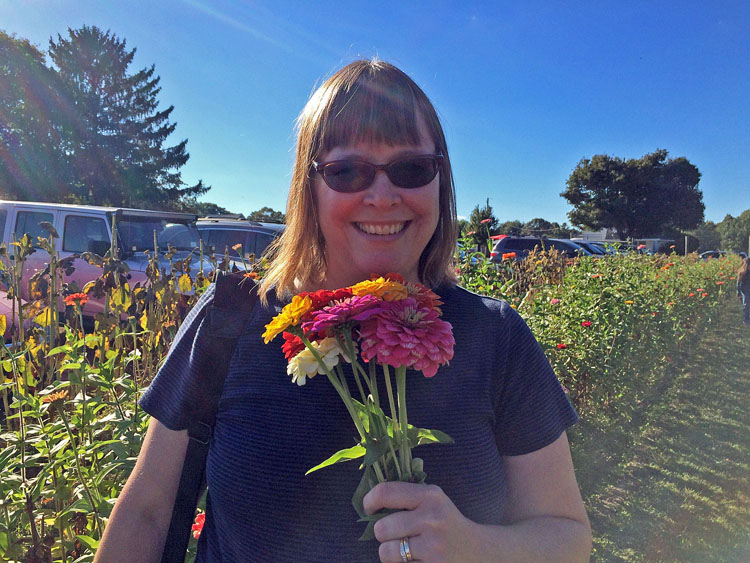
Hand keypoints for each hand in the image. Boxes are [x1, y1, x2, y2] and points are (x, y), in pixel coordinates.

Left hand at [363, 481, 477, 562]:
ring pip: (386, 552)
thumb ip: (406, 494)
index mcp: (430, 495)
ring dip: (390, 552)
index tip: (369, 509)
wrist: (477, 550)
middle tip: (396, 534)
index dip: (369, 501)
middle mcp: (432, 518)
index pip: (385, 492)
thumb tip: (369, 498)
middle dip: (383, 533)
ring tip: (405, 548)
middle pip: (381, 528)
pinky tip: (416, 560)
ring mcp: (433, 546)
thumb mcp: (432, 499)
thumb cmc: (445, 521)